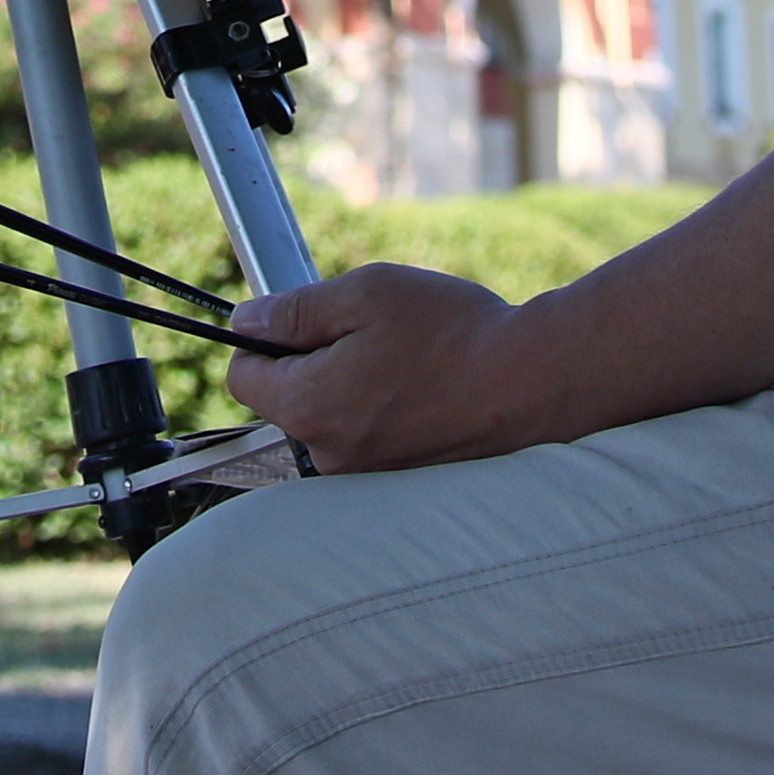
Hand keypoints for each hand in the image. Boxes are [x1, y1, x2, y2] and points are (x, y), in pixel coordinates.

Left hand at [222, 261, 558, 473]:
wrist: (532, 381)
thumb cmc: (450, 333)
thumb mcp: (365, 293)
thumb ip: (295, 309)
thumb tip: (246, 320)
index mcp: (308, 406)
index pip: (241, 378)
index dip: (262, 340)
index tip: (301, 321)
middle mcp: (328, 455)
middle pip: (284, 402)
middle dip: (309, 364)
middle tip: (366, 335)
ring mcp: (364, 475)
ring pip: (326, 420)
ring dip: (347, 388)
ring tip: (401, 361)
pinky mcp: (398, 481)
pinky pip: (364, 439)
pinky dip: (379, 412)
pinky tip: (419, 388)